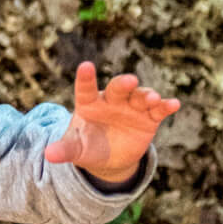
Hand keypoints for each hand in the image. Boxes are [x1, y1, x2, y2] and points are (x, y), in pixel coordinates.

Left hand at [43, 62, 180, 183]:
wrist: (110, 157)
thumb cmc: (87, 146)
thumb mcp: (75, 149)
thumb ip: (64, 149)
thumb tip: (48, 155)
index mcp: (89, 104)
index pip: (86, 88)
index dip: (86, 78)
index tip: (86, 66)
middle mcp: (112, 101)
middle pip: (118, 88)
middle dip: (124, 83)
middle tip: (130, 80)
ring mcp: (131, 108)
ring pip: (140, 96)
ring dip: (147, 96)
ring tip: (153, 99)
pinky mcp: (149, 119)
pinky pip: (158, 111)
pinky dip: (166, 106)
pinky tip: (174, 104)